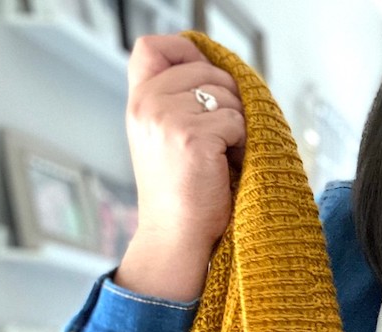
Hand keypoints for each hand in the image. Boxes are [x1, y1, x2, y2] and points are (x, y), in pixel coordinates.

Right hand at [116, 35, 245, 299]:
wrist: (176, 235)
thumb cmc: (182, 190)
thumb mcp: (165, 135)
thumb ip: (177, 99)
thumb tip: (218, 71)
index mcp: (139, 101)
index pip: (152, 47)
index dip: (186, 52)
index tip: (207, 79)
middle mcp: (147, 104)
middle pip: (208, 70)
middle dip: (228, 100)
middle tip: (221, 139)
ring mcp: (168, 118)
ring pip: (228, 95)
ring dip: (238, 124)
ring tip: (222, 155)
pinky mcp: (193, 137)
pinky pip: (237, 121)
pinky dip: (242, 143)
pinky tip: (227, 165)